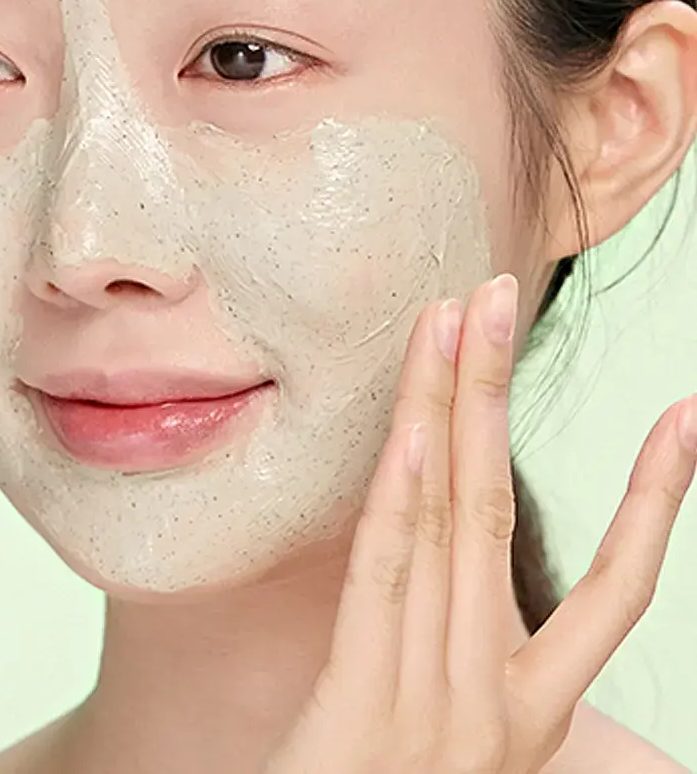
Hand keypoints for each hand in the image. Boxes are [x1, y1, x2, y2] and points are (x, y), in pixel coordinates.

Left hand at [263, 274, 696, 772]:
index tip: (688, 416)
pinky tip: (414, 423)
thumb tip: (463, 550)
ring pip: (449, 522)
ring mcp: (431, 706)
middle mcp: (496, 703)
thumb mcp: (459, 744)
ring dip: (454, 407)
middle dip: (504, 393)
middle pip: (505, 513)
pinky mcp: (359, 713)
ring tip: (462, 315)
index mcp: (531, 712)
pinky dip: (402, 496)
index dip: (658, 500)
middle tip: (506, 293)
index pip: (619, 591)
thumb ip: (469, 660)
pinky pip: (386, 582)